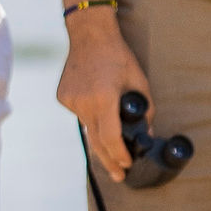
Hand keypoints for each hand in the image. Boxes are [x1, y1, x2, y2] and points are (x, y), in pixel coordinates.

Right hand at [56, 5, 150, 180]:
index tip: (127, 165)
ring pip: (88, 128)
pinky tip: (97, 109)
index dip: (120, 155)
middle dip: (109, 160)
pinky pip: (80, 114)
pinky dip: (91, 117)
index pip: (111, 137)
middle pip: (97, 141)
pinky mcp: (63, 97)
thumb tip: (147, 134)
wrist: (90, 35)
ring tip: (111, 151)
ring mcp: (71, 101)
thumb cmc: (119, 57)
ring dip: (100, 138)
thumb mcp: (139, 82)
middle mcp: (84, 102)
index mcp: (104, 98)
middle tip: (119, 176)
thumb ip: (146, 110)